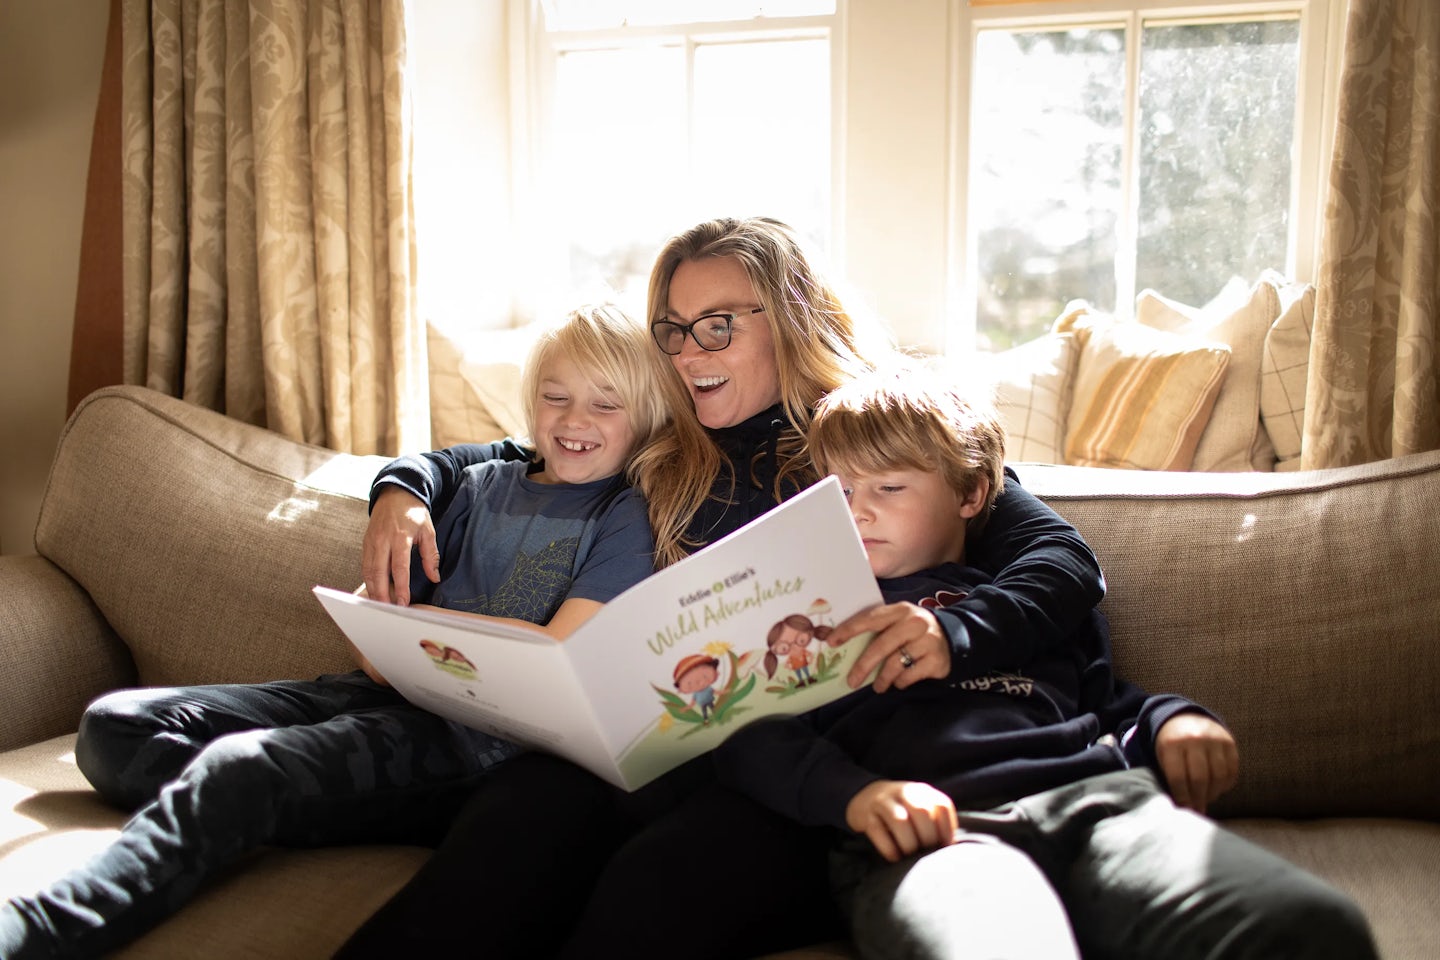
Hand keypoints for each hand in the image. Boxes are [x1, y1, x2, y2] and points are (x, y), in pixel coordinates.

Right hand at [362, 488, 438, 604]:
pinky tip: (373, 591)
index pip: (400, 567)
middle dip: (382, 594)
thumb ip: (431, 555)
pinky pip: (364, 566)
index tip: (403, 603)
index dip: (401, 587)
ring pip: (369, 571)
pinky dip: (368, 581)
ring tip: (380, 606)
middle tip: (388, 610)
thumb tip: (434, 577)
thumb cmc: (413, 513)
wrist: (395, 494)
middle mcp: (383, 541)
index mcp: (400, 537)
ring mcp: (371, 542)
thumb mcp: (428, 530)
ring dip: (373, 590)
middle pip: (379, 573)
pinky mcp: (365, 544)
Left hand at [829, 602, 950, 691]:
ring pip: (895, 664)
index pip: (870, 618)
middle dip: (863, 665)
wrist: (955, 638)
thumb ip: (877, 629)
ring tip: (879, 686)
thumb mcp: (899, 622)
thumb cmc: (914, 632)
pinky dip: (901, 682)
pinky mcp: (936, 660)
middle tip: (851, 681)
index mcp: (900, 610)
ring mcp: (927, 641)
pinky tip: (899, 682)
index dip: (849, 630)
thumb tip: (838, 642)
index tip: (831, 641)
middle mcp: (914, 623)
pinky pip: (909, 675)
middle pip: (881, 645)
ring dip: (882, 679)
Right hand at [845, 780, 958, 862]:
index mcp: (922, 791)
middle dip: (928, 837)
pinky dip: (889, 849)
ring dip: (909, 843)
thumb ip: (935, 820)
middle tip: (926, 852)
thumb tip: (950, 847)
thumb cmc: (901, 809)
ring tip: (910, 856)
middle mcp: (904, 792)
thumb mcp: (919, 806)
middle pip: (922, 812)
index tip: (945, 846)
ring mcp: (883, 802)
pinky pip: (878, 832)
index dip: (948, 829)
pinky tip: (895, 857)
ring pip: (900, 821)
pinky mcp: (867, 815)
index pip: (942, 806)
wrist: (866, 796)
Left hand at [1154, 712, 1239, 813]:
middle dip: (1199, 798)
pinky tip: (1218, 788)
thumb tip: (1185, 809)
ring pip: (1218, 776)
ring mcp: (1213, 739)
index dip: (1183, 797)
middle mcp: (1193, 739)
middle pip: (1200, 778)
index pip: (1179, 778)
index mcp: (1172, 744)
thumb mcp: (1164, 758)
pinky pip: (1232, 769)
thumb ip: (1172, 780)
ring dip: (1213, 793)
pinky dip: (1226, 783)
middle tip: (1198, 808)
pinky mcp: (1229, 741)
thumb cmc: (1171, 746)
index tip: (1185, 809)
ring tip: (1207, 798)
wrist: (1182, 718)